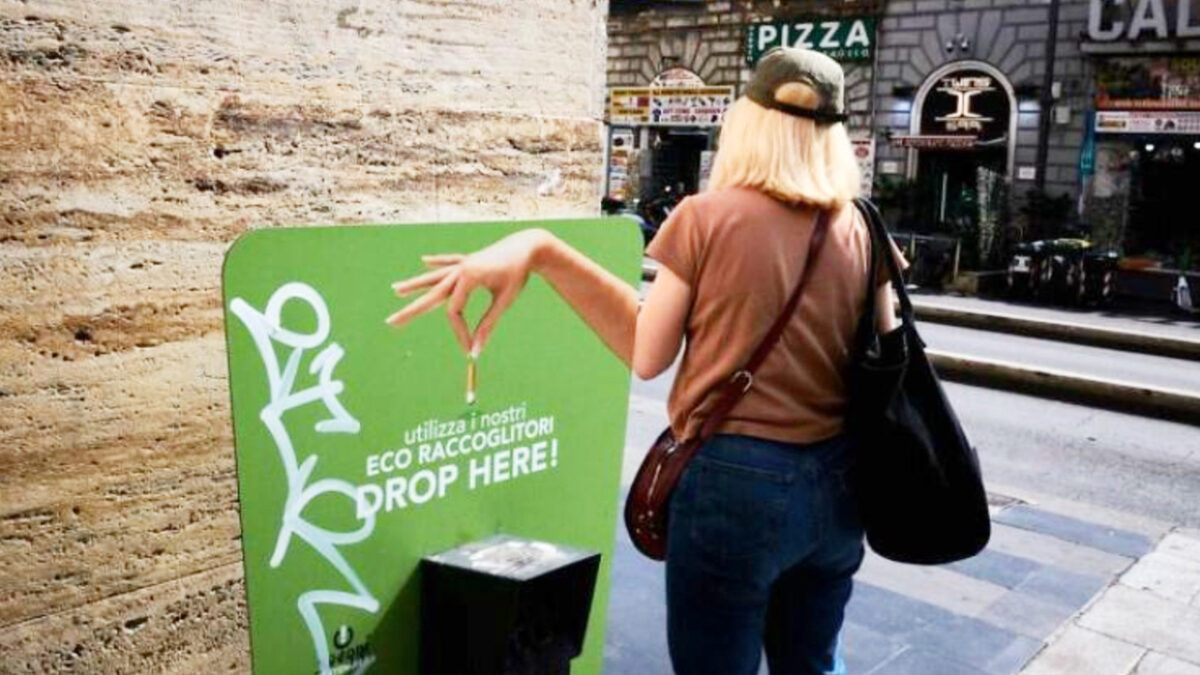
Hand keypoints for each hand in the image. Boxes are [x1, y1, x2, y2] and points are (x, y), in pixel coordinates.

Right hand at [386, 229, 551, 354]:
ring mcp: (463, 263)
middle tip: (390, 322)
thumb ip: (488, 324)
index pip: (454, 312)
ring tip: (395, 289)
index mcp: (468, 278)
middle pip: (431, 295)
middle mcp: (460, 270)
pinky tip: (424, 260)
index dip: (460, 332)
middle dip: (411, 311)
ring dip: (415, 284)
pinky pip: (449, 262)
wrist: (529, 246)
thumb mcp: (504, 301)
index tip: (469, 348)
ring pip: (434, 277)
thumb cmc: (518, 273)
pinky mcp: (469, 260)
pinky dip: (437, 263)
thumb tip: (476, 350)